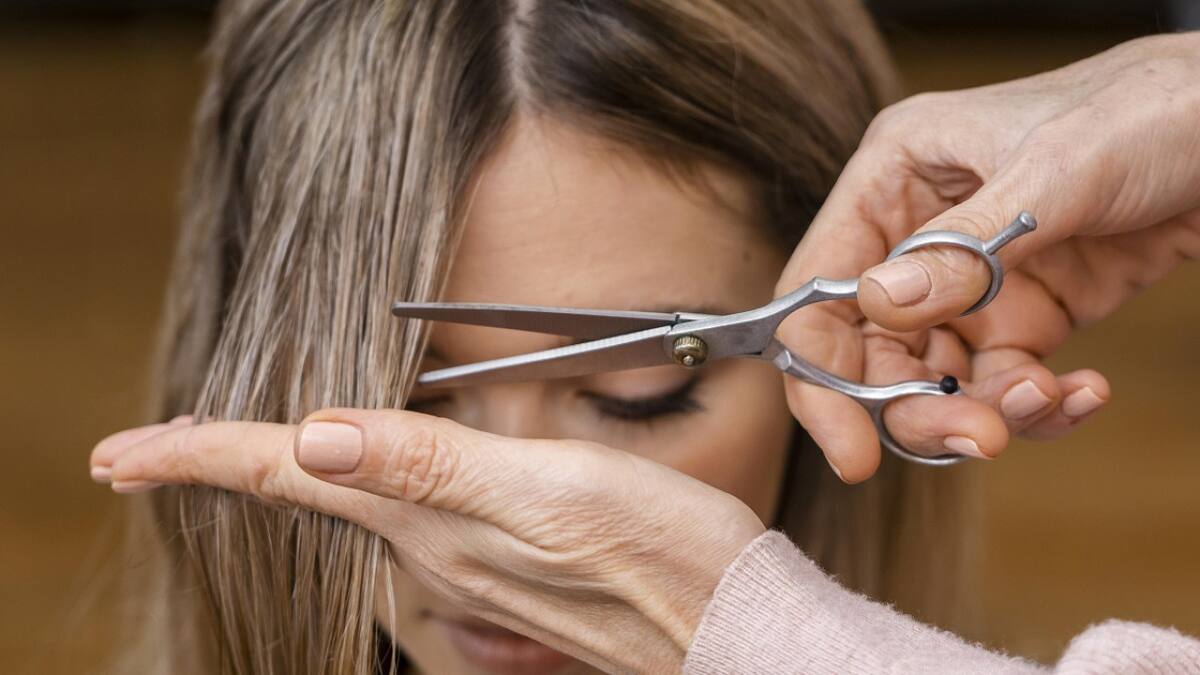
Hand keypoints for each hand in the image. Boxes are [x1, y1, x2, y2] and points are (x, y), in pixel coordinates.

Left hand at [89, 410, 764, 673]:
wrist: (727, 624)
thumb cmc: (658, 553)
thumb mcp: (551, 492)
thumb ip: (433, 466)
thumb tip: (317, 439)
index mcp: (433, 519)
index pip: (291, 477)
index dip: (202, 456)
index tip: (120, 453)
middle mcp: (434, 552)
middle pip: (302, 502)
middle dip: (224, 470)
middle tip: (151, 451)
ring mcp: (465, 569)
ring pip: (346, 518)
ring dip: (282, 483)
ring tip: (233, 454)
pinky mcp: (501, 575)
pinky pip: (399, 532)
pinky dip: (355, 501)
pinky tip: (359, 491)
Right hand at [779, 32, 1199, 480]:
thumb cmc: (1148, 109)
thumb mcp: (1055, 170)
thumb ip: (964, 245)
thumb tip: (880, 307)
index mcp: (895, 179)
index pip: (821, 289)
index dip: (820, 374)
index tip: (850, 451)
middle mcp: (918, 236)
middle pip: (874, 352)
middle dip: (917, 409)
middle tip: (978, 440)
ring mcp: (973, 281)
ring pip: (939, 382)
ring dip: (987, 413)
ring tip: (1046, 402)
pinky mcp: (1028, 314)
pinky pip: (1007, 382)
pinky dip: (1040, 404)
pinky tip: (1084, 391)